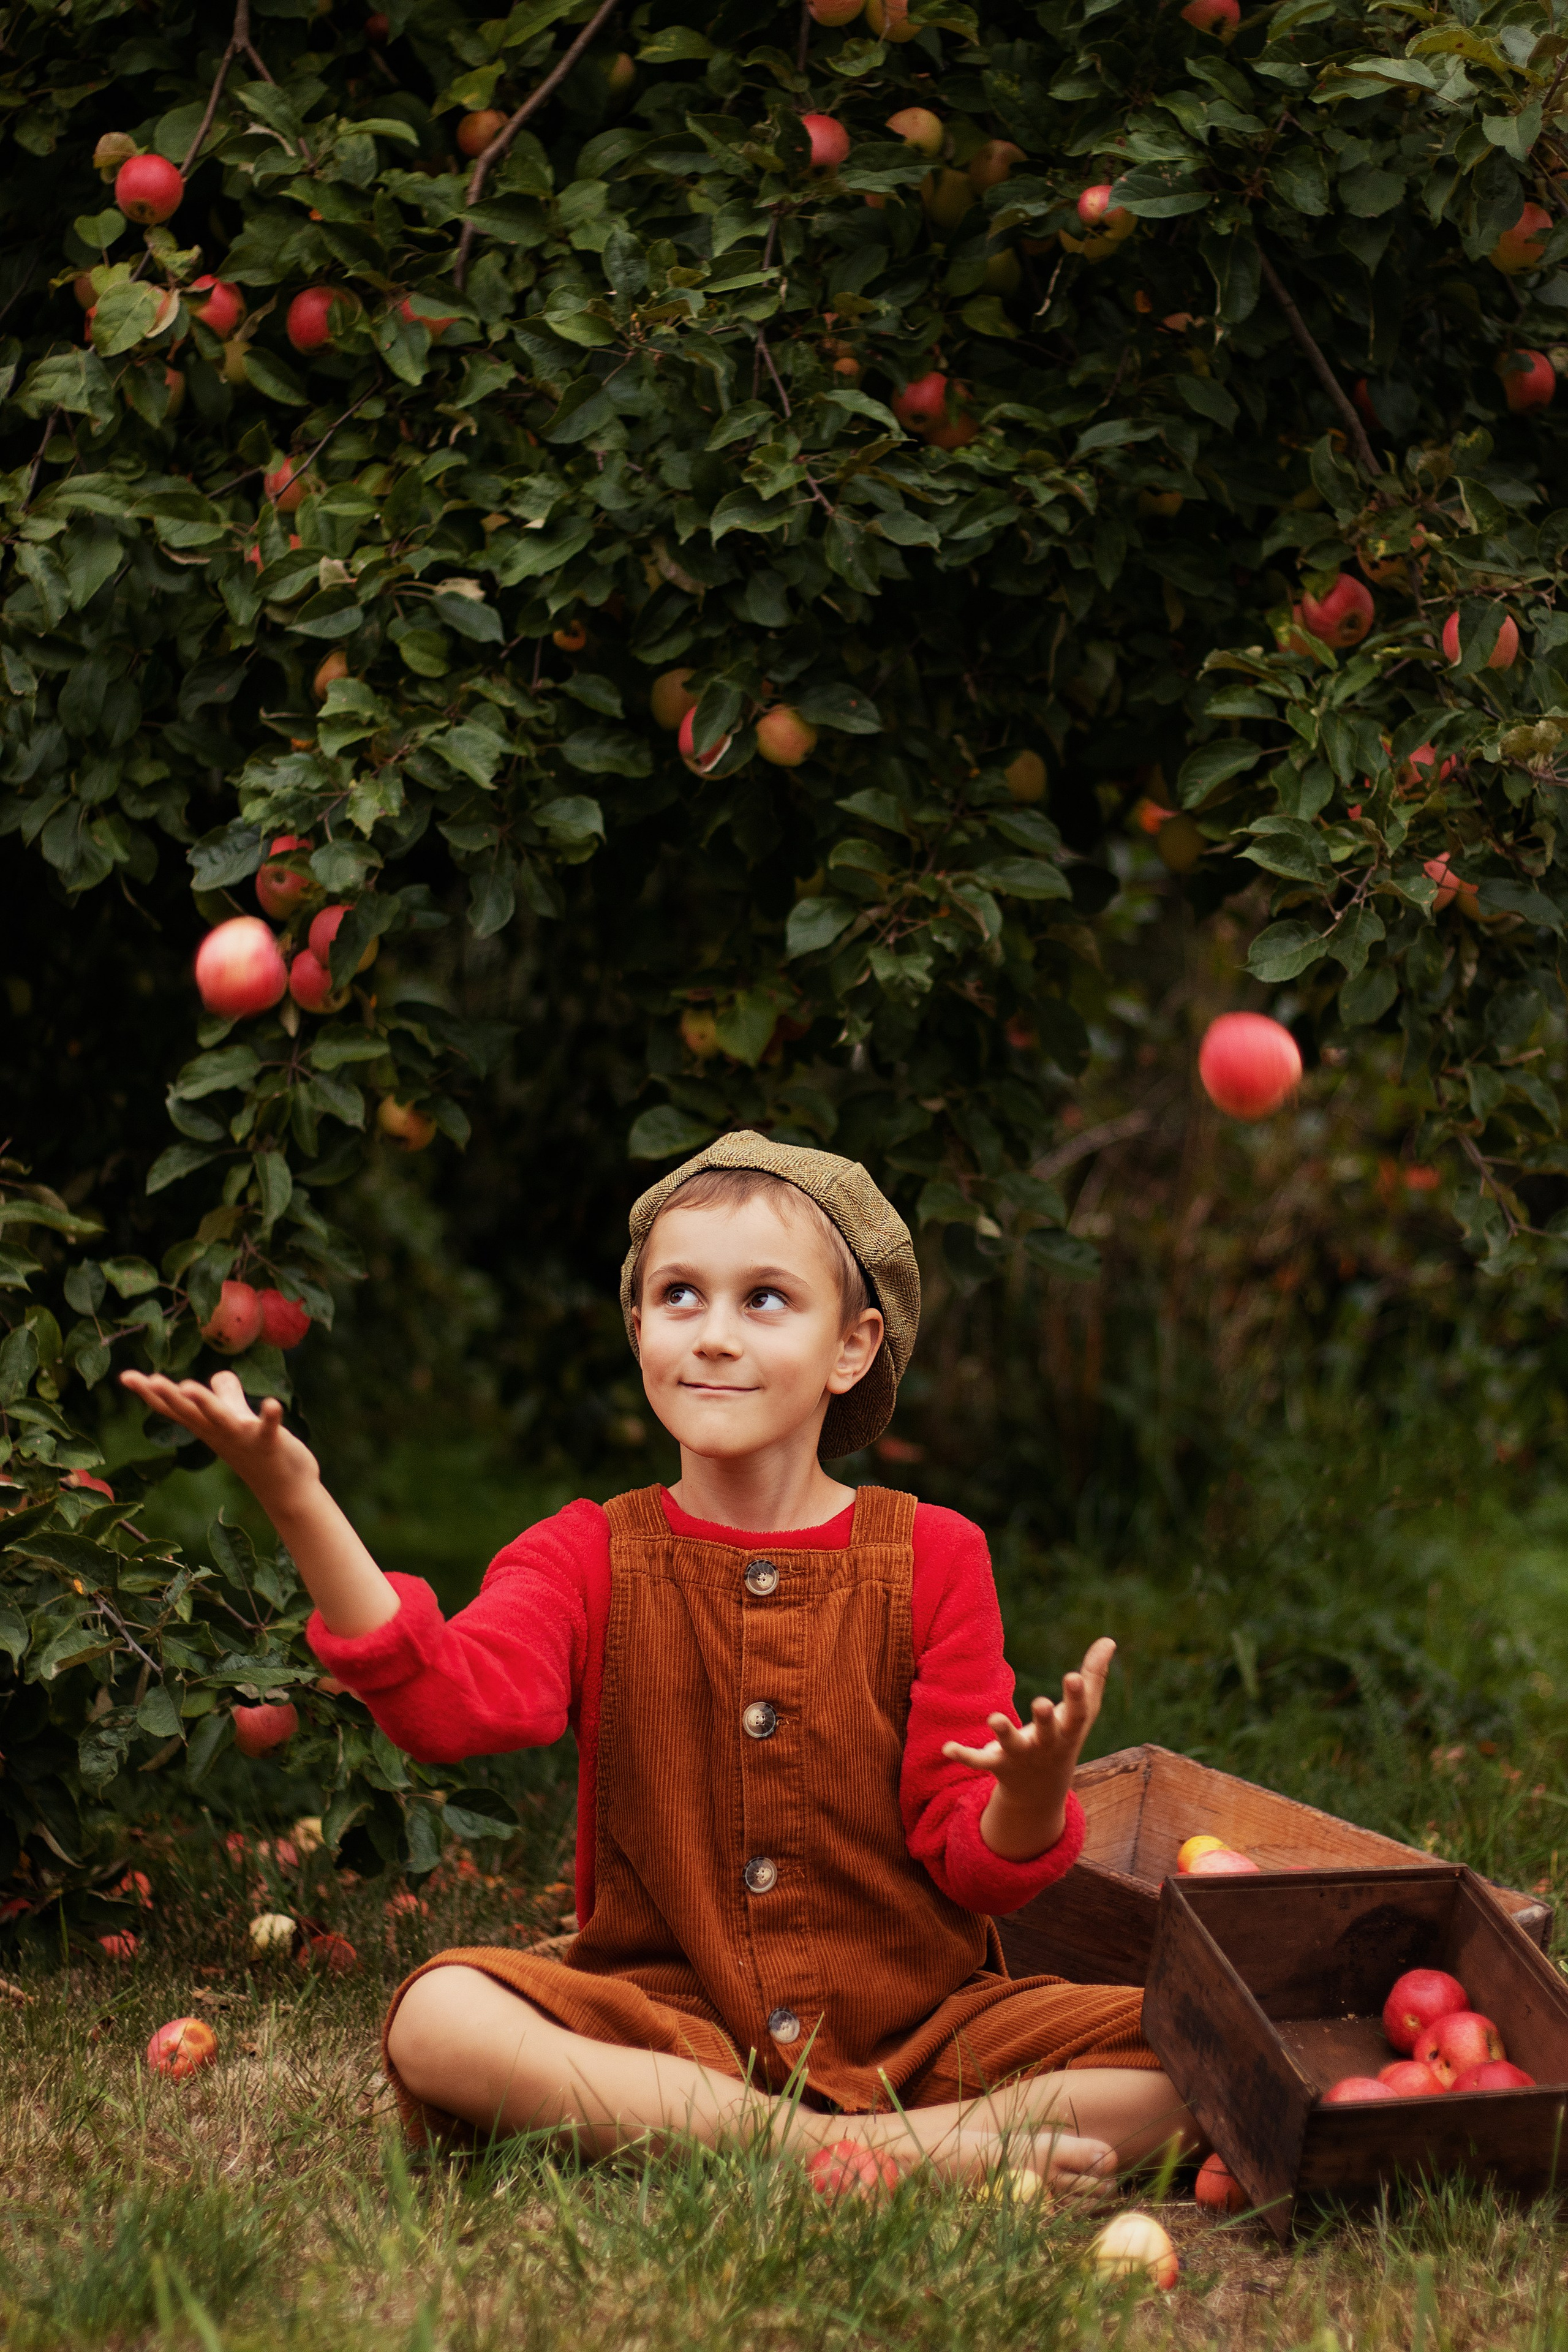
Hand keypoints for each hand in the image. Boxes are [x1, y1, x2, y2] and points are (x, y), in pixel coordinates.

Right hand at [119, 1368, 319, 1507]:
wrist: (286, 1488)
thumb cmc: (257, 1451)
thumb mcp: (237, 1419)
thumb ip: (227, 1396)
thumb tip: (218, 1374)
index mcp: (208, 1425)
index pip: (174, 1407)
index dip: (150, 1393)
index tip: (125, 1377)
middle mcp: (219, 1432)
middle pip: (189, 1412)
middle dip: (168, 1396)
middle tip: (148, 1380)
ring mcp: (242, 1438)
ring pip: (219, 1418)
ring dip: (205, 1403)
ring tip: (188, 1387)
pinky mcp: (269, 1443)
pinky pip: (268, 1428)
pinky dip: (270, 1417)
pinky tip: (272, 1404)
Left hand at [942, 1636, 1115, 1863]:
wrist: (1041, 1791)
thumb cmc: (1064, 1738)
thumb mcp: (1082, 1711)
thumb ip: (1094, 1676)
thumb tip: (1109, 1640)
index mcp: (1068, 1731)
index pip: (1077, 1714)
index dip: (1077, 1696)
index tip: (1074, 1676)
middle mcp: (1046, 1746)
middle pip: (1046, 1733)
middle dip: (1045, 1720)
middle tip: (1041, 1703)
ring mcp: (1021, 1757)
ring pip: (1011, 1745)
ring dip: (1003, 1732)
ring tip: (993, 1717)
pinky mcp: (997, 1764)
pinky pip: (979, 1761)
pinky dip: (964, 1755)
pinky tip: (947, 1747)